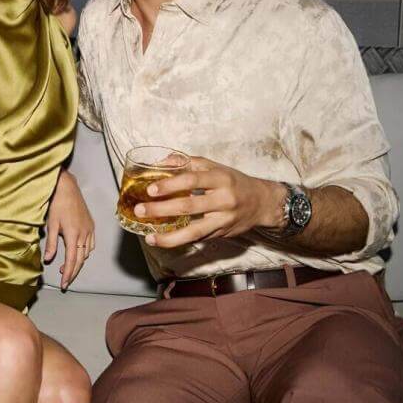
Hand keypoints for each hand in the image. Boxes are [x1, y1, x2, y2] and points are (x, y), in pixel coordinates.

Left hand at [43, 170, 94, 291]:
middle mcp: (84, 234)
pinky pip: (90, 244)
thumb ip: (51, 243)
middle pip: (80, 259)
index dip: (68, 274)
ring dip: (78, 262)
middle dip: (73, 272)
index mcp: (73, 235)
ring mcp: (89, 229)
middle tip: (66, 282)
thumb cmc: (57, 204)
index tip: (64, 284)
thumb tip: (48, 259)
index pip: (71, 260)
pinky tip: (78, 254)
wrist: (67, 188)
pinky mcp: (91, 225)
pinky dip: (85, 252)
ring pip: (86, 253)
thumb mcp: (51, 224)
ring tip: (67, 268)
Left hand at [136, 157, 286, 248]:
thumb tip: (162, 161)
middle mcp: (223, 200)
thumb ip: (189, 163)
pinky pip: (197, 239)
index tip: (151, 189)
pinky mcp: (221, 234)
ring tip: (150, 238)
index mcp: (220, 179)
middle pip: (189, 206)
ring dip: (169, 237)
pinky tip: (163, 240)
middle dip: (162, 210)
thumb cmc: (234, 182)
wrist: (262, 203)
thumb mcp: (216, 167)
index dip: (171, 185)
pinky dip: (179, 240)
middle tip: (140, 210)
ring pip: (194, 232)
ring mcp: (223, 220)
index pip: (192, 180)